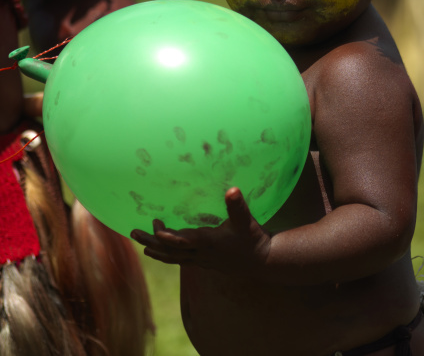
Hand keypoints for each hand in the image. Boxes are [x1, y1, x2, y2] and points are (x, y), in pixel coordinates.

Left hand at [131, 187, 271, 275]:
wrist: (261, 262)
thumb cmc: (252, 239)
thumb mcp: (246, 221)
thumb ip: (237, 206)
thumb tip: (232, 189)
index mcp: (208, 243)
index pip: (183, 242)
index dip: (168, 237)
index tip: (155, 226)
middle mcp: (200, 254)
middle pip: (170, 251)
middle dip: (151, 241)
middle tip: (133, 232)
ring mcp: (200, 260)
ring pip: (172, 258)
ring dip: (155, 250)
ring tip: (140, 244)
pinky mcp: (203, 262)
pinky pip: (179, 260)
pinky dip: (166, 255)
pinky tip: (159, 250)